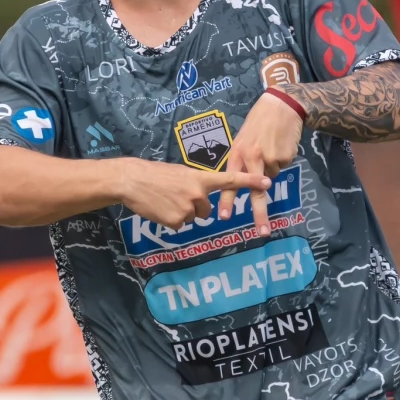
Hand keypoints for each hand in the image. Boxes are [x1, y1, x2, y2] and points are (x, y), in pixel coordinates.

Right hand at [118, 159, 270, 231]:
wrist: (132, 181)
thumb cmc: (155, 175)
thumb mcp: (180, 173)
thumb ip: (196, 184)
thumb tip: (203, 199)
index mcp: (200, 179)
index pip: (230, 180)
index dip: (250, 182)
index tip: (268, 182)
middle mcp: (197, 194)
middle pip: (207, 210)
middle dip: (195, 206)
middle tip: (176, 196)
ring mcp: (187, 209)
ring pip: (193, 218)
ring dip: (182, 213)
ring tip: (166, 200)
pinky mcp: (176, 221)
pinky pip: (180, 225)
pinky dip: (171, 219)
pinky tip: (160, 209)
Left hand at [217, 91, 304, 236]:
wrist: (281, 107)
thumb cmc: (259, 123)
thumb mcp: (243, 139)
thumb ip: (242, 161)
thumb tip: (246, 183)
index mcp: (237, 153)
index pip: (230, 181)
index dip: (227, 200)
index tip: (224, 217)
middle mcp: (252, 157)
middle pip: (255, 192)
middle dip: (259, 213)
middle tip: (262, 233)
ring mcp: (269, 158)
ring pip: (271, 177)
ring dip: (271, 169)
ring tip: (271, 148)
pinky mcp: (284, 157)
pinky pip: (282, 167)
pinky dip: (282, 160)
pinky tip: (280, 145)